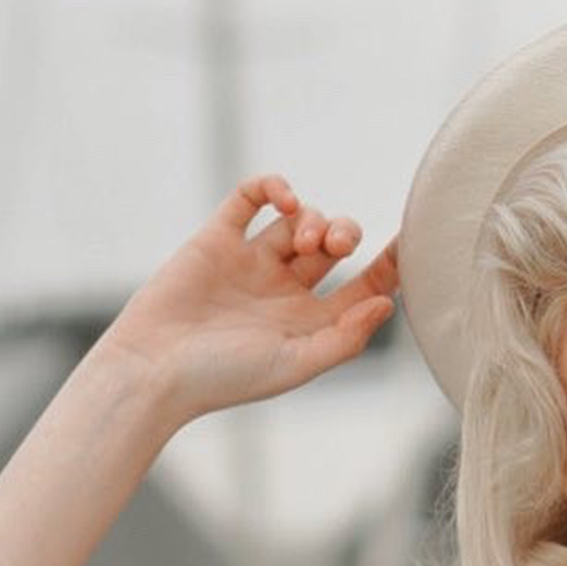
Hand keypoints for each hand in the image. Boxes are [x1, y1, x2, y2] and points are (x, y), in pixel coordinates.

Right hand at [99, 172, 399, 424]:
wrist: (155, 368)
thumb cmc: (226, 378)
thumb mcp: (296, 364)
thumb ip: (345, 337)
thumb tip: (387, 303)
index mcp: (311, 323)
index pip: (364, 286)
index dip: (390, 265)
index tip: (410, 243)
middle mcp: (286, 290)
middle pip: (335, 246)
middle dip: (345, 234)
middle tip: (335, 245)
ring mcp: (252, 262)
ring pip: (298, 219)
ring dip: (312, 218)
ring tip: (304, 240)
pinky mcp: (218, 238)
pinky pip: (251, 198)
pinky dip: (272, 187)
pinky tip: (284, 197)